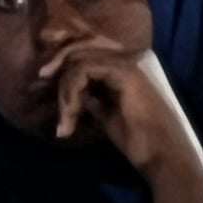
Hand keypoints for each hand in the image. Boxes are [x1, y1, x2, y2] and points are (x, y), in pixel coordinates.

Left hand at [41, 37, 196, 179]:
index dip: (63, 60)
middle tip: (40, 82)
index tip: (44, 79)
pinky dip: (71, 93)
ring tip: (65, 120)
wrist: (162, 155)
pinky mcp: (125, 73)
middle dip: (57, 63)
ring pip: (79, 61)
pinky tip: (71, 116)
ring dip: (64, 91)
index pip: (88, 50)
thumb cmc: (138, 139)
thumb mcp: (106, 114)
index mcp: (126, 66)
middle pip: (81, 46)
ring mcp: (129, 63)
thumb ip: (91, 97)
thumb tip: (70, 89)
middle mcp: (130, 58)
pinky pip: (84, 71)